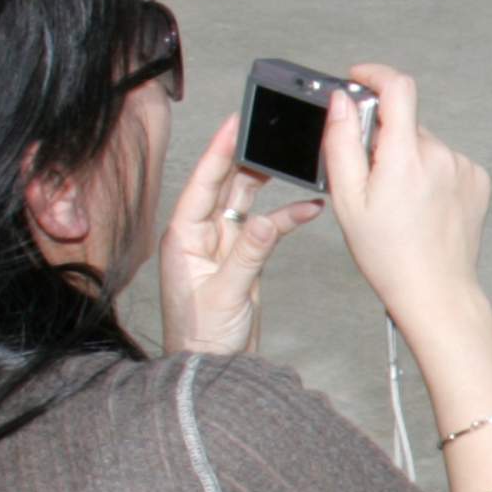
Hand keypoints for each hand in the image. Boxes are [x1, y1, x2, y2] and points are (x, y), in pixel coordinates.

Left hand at [158, 116, 321, 356]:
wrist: (209, 369)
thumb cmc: (200, 337)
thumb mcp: (224, 293)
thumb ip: (247, 254)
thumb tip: (266, 219)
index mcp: (184, 237)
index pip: (202, 183)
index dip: (218, 151)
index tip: (235, 123)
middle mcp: (200, 235)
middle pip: (224, 184)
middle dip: (246, 157)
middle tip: (269, 130)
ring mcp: (222, 245)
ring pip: (245, 200)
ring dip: (268, 182)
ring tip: (291, 160)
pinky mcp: (242, 257)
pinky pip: (265, 227)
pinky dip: (286, 217)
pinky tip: (308, 208)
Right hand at [320, 65, 491, 329]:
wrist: (435, 289)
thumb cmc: (388, 254)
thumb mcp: (348, 200)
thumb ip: (341, 142)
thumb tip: (342, 101)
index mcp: (406, 156)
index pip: (398, 87)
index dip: (375, 75)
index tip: (359, 79)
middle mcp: (440, 154)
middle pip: (405, 123)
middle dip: (383, 139)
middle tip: (370, 179)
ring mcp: (463, 166)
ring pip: (424, 144)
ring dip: (407, 159)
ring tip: (399, 202)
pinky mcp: (477, 179)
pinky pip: (445, 161)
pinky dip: (430, 173)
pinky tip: (423, 205)